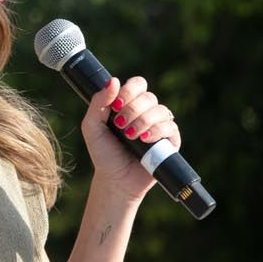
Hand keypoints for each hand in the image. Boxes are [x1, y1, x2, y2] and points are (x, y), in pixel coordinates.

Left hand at [84, 76, 180, 200]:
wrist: (116, 180)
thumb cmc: (104, 154)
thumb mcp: (92, 127)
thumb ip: (98, 103)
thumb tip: (113, 81)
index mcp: (129, 104)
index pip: (137, 84)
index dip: (129, 90)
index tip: (116, 104)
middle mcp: (146, 112)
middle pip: (148, 97)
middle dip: (133, 109)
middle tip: (120, 125)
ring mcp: (159, 126)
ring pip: (160, 110)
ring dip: (143, 121)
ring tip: (130, 136)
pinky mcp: (170, 140)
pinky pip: (170, 126)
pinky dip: (156, 131)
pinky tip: (144, 140)